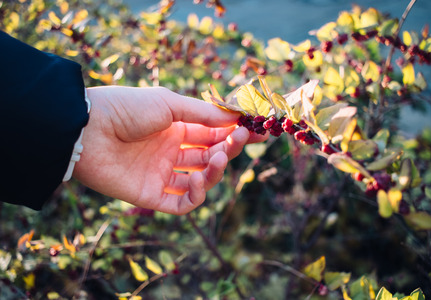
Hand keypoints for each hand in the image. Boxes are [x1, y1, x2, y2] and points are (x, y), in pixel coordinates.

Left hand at [73, 86, 266, 214]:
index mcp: (175, 128)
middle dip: (226, 150)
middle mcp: (170, 151)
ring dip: (213, 173)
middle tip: (237, 142)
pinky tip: (198, 181)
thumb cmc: (127, 108)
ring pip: (198, 181)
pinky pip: (179, 203)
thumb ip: (203, 113)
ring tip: (215, 159)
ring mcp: (160, 173)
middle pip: (208, 157)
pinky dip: (194, 196)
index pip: (211, 134)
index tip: (256, 132)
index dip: (233, 134)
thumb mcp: (169, 104)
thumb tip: (236, 116)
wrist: (86, 129)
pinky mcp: (149, 194)